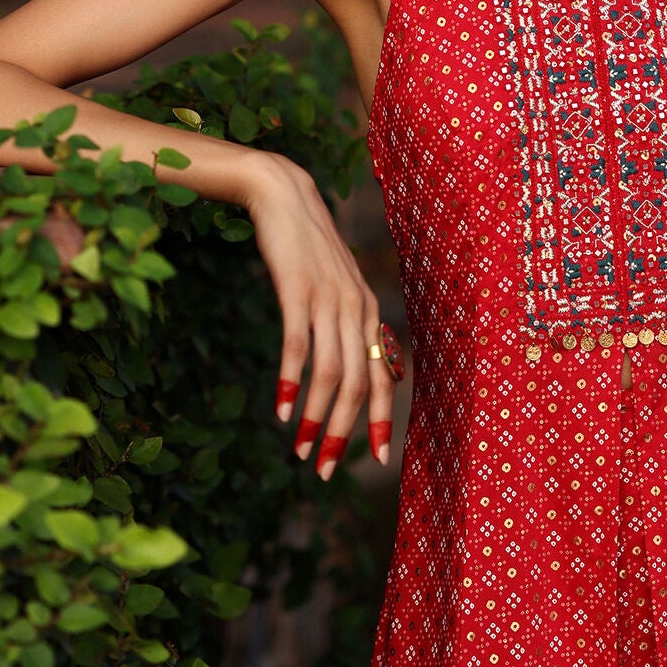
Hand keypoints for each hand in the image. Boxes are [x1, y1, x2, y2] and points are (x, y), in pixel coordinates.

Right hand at [245, 154, 397, 479]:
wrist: (285, 196)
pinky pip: (299, 346)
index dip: (380, 420)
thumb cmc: (307, 248)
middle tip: (325, 471)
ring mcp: (329, 299)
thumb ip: (345, 324)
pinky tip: (284, 411)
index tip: (377, 460)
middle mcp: (357, 309)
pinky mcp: (298, 291)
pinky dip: (293, 383)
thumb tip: (348, 369)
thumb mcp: (336, 287)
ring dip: (317, 418)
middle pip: (357, 384)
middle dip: (344, 433)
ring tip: (302, 450)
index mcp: (370, 312)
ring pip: (331, 373)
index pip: (382, 377)